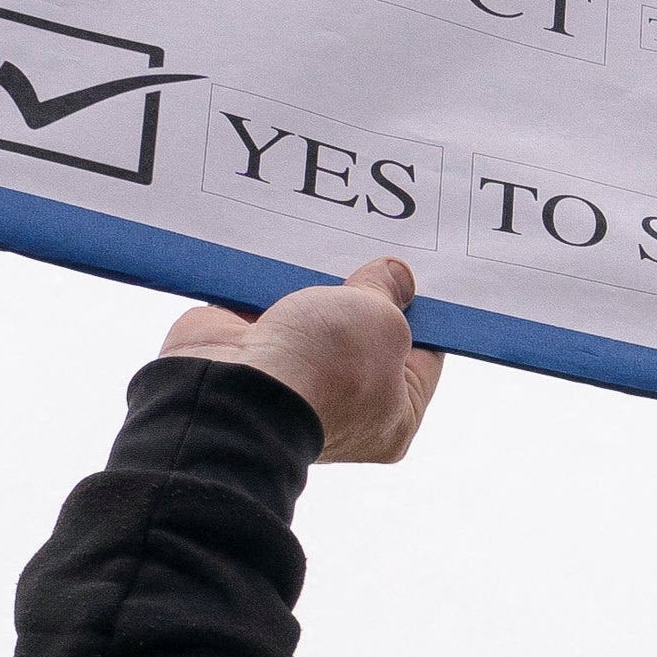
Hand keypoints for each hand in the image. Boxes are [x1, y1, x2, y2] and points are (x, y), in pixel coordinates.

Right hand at [158, 254, 440, 462]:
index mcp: (394, 416)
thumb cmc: (322, 369)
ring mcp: (294, 381)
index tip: (422, 272)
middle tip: (376, 249)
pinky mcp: (248, 354)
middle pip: (365, 334)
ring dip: (316, 284)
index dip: (426, 312)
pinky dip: (270, 283)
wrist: (230, 387)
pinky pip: (265, 309)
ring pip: (313, 318)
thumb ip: (388, 293)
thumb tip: (396, 275)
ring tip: (330, 239)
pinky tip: (285, 248)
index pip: (424, 359)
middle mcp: (346, 406)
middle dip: (367, 291)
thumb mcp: (381, 321)